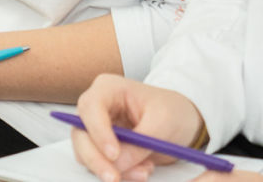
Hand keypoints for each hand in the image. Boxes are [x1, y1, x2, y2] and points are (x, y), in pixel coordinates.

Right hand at [71, 74, 211, 181]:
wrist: (182, 124)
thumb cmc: (173, 112)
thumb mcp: (163, 122)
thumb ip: (139, 143)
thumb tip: (115, 163)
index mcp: (108, 89)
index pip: (91, 107)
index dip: (98, 131)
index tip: (113, 154)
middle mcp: (97, 108)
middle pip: (80, 133)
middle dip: (96, 159)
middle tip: (114, 178)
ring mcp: (97, 128)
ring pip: (86, 153)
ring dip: (111, 169)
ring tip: (144, 171)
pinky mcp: (102, 148)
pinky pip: (100, 165)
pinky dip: (119, 173)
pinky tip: (142, 170)